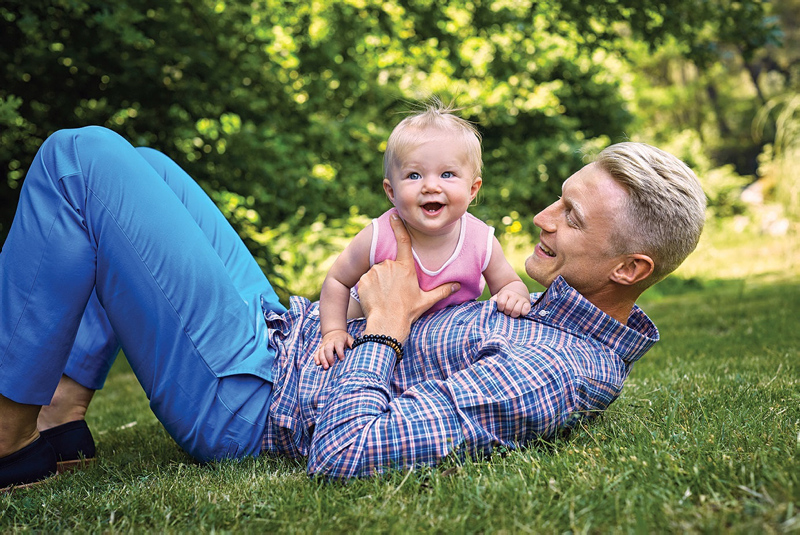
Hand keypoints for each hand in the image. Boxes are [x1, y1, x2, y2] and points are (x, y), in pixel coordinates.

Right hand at [315, 329, 352, 369]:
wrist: (333, 332)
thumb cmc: (343, 337)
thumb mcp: (349, 338)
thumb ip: (353, 343)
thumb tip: (359, 348)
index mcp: (338, 340)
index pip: (338, 345)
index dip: (340, 352)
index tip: (342, 359)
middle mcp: (330, 342)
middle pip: (328, 349)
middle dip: (329, 357)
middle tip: (332, 365)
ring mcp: (324, 345)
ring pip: (321, 352)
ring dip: (323, 359)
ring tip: (326, 367)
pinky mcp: (320, 348)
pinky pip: (317, 353)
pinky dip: (316, 358)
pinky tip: (318, 363)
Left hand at [358, 214, 458, 342]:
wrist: (387, 325)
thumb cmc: (407, 312)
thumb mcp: (426, 301)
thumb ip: (443, 291)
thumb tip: (458, 285)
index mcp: (406, 267)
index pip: (403, 241)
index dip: (398, 226)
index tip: (394, 215)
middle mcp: (390, 266)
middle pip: (389, 265)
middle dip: (389, 276)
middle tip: (393, 293)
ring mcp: (375, 272)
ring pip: (376, 273)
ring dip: (379, 282)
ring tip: (384, 297)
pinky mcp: (363, 280)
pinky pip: (365, 280)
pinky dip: (368, 288)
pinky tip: (374, 299)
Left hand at [492, 286, 531, 317]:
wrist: (516, 293)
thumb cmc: (504, 299)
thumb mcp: (497, 298)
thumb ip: (492, 302)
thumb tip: (488, 307)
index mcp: (505, 293)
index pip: (501, 303)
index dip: (500, 308)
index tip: (501, 308)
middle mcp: (514, 295)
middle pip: (508, 308)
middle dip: (506, 312)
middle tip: (507, 312)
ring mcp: (521, 299)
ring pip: (516, 311)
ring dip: (513, 314)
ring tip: (512, 313)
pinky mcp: (528, 304)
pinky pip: (525, 311)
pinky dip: (522, 313)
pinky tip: (520, 312)